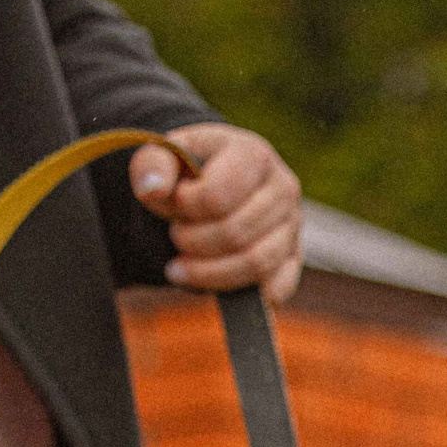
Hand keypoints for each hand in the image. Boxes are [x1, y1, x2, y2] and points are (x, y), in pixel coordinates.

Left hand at [128, 124, 303, 303]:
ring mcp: (293, 225)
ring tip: (178, 268)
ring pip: (255, 264)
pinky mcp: (294, 257)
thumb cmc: (190, 169)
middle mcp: (283, 188)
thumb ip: (152, 165)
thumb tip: (152, 190)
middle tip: (174, 236)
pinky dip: (241, 292)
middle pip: (235, 233)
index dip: (185, 208)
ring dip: (208, 274)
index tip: (172, 203)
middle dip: (192, 241)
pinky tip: (211, 284)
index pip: (217, 196)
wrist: (215, 181)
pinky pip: (275, 288)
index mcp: (254, 154)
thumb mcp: (165, 156)